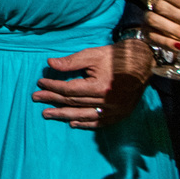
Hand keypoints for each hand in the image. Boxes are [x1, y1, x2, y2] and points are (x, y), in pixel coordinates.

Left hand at [33, 42, 150, 128]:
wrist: (143, 63)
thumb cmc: (116, 57)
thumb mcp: (93, 55)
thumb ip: (71, 62)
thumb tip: (50, 64)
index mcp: (100, 86)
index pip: (69, 90)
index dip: (53, 86)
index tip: (40, 83)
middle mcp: (108, 101)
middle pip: (74, 102)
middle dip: (53, 100)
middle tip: (36, 98)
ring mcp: (116, 109)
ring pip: (84, 115)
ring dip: (64, 115)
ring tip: (47, 114)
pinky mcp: (121, 113)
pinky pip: (100, 122)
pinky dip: (85, 123)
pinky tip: (72, 122)